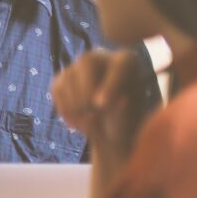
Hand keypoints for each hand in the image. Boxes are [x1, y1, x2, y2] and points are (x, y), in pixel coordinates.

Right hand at [50, 48, 144, 197]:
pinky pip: (57, 89)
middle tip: (90, 116)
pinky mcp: (65, 80)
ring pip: (69, 75)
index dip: (110, 83)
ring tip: (88, 124)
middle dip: (86, 90)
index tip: (102, 107)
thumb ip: (129, 116)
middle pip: (88, 61)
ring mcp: (83, 68)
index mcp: (133, 66)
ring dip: (74, 102)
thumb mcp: (139, 128)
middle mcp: (107, 59)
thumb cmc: (136, 132)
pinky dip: (64, 107)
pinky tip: (78, 124)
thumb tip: (118, 103)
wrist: (117, 138)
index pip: (121, 65)